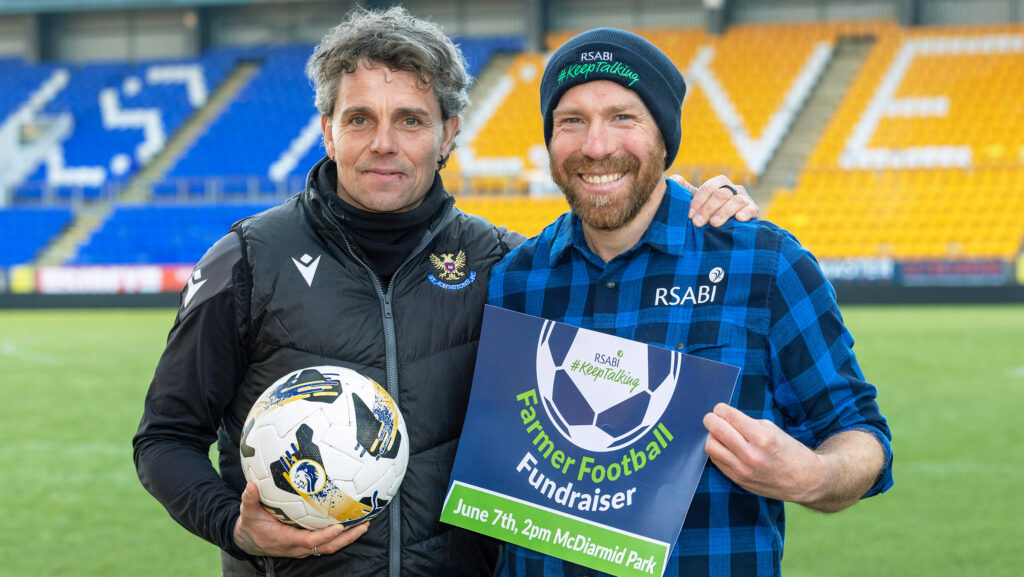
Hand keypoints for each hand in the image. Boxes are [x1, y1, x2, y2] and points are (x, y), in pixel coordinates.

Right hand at [233, 481, 368, 557]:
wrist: (249, 540)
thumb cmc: (251, 525)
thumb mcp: (247, 513)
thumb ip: (249, 500)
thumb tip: (251, 485)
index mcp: (285, 539)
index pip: (308, 541)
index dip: (324, 536)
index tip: (339, 527)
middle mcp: (298, 547)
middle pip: (326, 547)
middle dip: (346, 538)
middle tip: (363, 525)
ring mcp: (304, 547)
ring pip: (329, 547)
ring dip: (347, 538)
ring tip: (364, 524)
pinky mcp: (307, 544)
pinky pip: (326, 543)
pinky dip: (340, 535)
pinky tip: (352, 523)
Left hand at [669, 174, 759, 226]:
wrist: (732, 224)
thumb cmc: (710, 211)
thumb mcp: (698, 201)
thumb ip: (685, 191)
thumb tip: (673, 180)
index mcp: (719, 183)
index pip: (708, 188)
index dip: (698, 201)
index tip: (689, 215)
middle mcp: (733, 188)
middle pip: (721, 195)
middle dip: (708, 209)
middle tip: (697, 223)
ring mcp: (745, 198)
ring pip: (736, 200)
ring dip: (724, 212)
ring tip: (714, 224)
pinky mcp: (754, 210)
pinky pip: (751, 208)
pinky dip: (746, 212)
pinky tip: (739, 219)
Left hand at [702, 403, 823, 503]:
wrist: (805, 481)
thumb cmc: (790, 451)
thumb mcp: (773, 430)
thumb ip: (748, 423)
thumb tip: (724, 417)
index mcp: (763, 438)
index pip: (730, 417)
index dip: (720, 409)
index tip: (719, 408)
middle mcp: (751, 455)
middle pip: (716, 430)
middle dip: (711, 419)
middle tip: (712, 417)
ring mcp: (743, 470)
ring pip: (711, 446)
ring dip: (711, 436)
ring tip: (719, 433)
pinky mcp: (739, 480)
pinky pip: (717, 461)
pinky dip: (718, 451)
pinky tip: (724, 447)